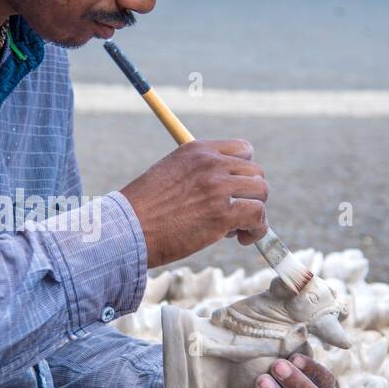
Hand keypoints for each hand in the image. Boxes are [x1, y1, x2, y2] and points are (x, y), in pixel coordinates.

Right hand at [119, 139, 269, 269]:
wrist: (127, 229)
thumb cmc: (143, 209)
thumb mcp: (168, 174)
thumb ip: (196, 174)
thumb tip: (224, 193)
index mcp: (197, 150)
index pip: (243, 149)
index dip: (244, 172)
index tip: (235, 189)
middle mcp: (211, 163)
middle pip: (256, 172)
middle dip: (250, 194)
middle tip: (234, 213)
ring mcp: (218, 187)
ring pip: (261, 192)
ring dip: (255, 212)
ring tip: (238, 228)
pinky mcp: (223, 214)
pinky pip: (258, 216)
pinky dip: (258, 229)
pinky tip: (245, 238)